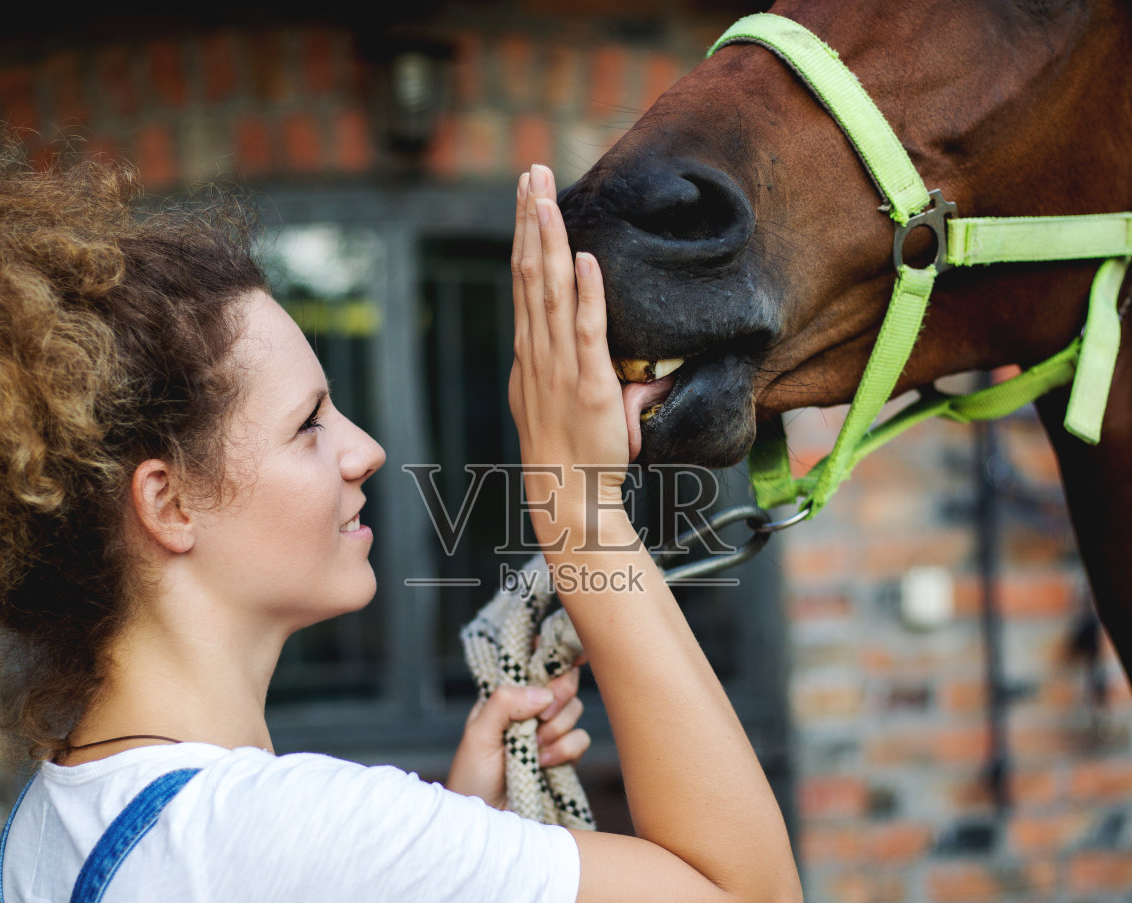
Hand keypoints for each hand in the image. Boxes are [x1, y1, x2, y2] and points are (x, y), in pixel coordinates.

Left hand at [446, 668, 589, 808]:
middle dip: (559, 695)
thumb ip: (505, 703)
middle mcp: (529, 711)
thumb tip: (543, 691)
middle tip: (543, 716)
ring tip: (534, 748)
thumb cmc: (471, 778)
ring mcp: (547, 734)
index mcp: (505, 697)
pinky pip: (580, 739)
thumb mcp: (478, 734)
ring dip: (557, 728)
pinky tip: (543, 764)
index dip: (549, 657)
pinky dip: (565, 750)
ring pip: (574, 710)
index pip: (532, 664)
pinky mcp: (562, 757)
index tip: (561, 660)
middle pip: (562, 682)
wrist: (486, 822)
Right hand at [509, 164, 630, 546]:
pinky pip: (585, 332)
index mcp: (531, 352)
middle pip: (530, 273)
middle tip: (531, 172)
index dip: (526, 234)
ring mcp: (560, 368)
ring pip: (549, 292)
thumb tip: (606, 350)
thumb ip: (581, 369)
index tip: (528, 194)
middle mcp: (538, 353)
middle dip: (531, 219)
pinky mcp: (589, 388)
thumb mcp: (568, 403)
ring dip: (550, 241)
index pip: (525, 280)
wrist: (569, 500)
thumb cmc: (571, 455)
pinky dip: (585, 294)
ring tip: (548, 197)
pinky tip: (583, 258)